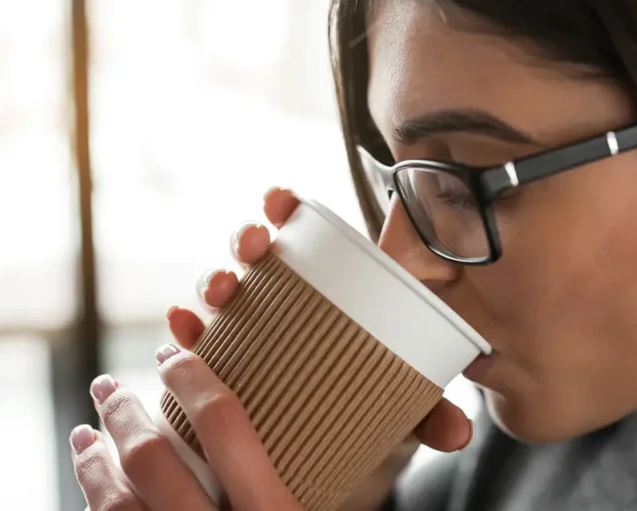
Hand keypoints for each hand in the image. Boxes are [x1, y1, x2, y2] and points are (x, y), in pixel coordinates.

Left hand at [71, 345, 301, 509]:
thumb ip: (324, 486)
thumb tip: (358, 425)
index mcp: (272, 509)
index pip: (222, 421)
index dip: (191, 378)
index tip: (170, 355)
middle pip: (151, 459)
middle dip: (122, 413)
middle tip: (107, 385)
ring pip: (116, 505)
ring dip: (92, 462)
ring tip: (85, 435)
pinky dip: (94, 501)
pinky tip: (92, 486)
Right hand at [173, 188, 474, 509]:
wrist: (335, 436)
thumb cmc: (370, 397)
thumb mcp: (404, 401)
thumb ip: (429, 412)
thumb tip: (458, 433)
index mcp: (327, 289)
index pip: (302, 233)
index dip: (284, 207)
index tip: (279, 200)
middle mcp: (283, 299)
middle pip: (256, 255)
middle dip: (246, 239)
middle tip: (253, 245)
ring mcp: (250, 327)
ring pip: (223, 290)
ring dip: (214, 279)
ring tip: (220, 290)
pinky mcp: (224, 359)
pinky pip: (197, 338)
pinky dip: (184, 328)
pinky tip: (179, 328)